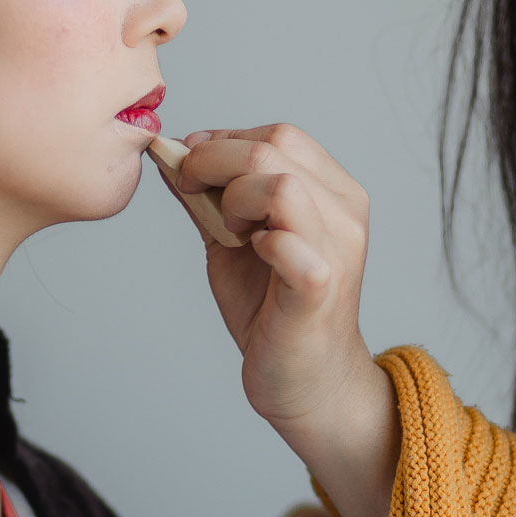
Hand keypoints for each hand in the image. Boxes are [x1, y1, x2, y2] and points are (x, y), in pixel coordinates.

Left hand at [169, 124, 397, 516]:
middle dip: (214, 159)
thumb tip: (171, 154)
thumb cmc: (272, 310)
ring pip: (282, 184)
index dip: (224, 139)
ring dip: (235, 198)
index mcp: (332, 193)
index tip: (188, 161)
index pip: (280, 134)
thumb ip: (210, 199)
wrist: (305, 382)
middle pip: (277, 146)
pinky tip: (248, 253)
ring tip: (227, 230)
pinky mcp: (319, 287)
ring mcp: (337, 249)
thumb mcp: (234, 241)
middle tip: (188, 187)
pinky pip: (287, 242)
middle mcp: (344, 213)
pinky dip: (256, 240)